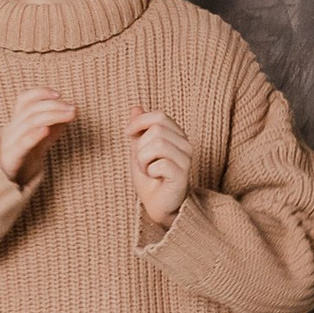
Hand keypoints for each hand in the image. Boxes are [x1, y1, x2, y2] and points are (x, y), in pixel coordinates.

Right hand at [0, 91, 75, 182]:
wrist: (8, 181)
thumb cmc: (27, 155)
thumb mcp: (43, 137)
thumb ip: (55, 124)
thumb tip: (73, 110)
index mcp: (16, 122)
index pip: (23, 100)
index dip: (39, 93)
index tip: (59, 94)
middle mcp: (11, 129)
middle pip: (30, 110)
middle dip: (54, 106)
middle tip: (73, 108)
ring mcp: (10, 143)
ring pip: (29, 123)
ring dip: (52, 116)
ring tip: (69, 115)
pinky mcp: (12, 158)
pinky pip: (22, 144)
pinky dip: (34, 135)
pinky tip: (46, 130)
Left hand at [126, 107, 192, 228]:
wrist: (158, 204)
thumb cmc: (150, 178)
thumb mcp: (139, 150)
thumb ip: (139, 130)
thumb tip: (135, 107)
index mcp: (176, 135)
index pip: (159, 116)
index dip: (139, 122)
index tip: (127, 133)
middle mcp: (185, 144)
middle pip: (156, 129)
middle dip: (140, 146)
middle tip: (142, 161)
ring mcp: (186, 159)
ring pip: (157, 144)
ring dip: (143, 160)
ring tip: (148, 170)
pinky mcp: (183, 174)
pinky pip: (160, 163)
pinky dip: (150, 171)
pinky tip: (155, 178)